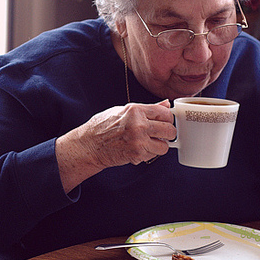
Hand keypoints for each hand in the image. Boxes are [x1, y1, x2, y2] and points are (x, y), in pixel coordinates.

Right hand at [56, 100, 175, 192]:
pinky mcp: (137, 154)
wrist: (89, 145)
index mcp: (135, 110)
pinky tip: (138, 149)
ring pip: (164, 146)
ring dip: (158, 146)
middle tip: (159, 134)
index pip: (165, 113)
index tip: (164, 122)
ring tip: (148, 143)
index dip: (167, 119)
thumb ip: (146, 109)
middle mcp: (138, 124)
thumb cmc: (102, 127)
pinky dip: (149, 154)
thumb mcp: (123, 111)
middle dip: (166, 133)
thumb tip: (166, 104)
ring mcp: (138, 140)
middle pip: (169, 130)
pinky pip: (154, 155)